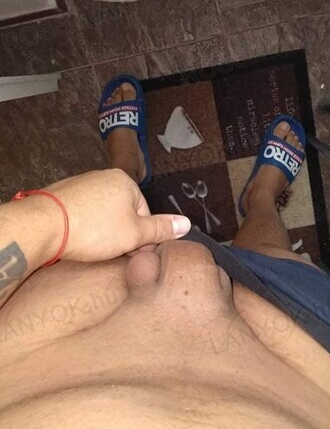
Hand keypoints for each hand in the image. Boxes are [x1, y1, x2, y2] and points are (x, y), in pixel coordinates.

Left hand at [45, 169, 190, 262]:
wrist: (43, 225)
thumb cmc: (92, 229)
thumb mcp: (134, 235)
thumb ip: (161, 229)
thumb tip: (186, 224)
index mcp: (125, 181)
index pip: (144, 213)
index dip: (140, 237)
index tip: (130, 251)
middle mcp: (104, 177)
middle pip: (123, 212)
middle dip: (120, 234)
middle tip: (111, 251)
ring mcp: (81, 184)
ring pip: (102, 213)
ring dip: (101, 231)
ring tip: (92, 246)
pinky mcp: (63, 195)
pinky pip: (82, 213)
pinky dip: (83, 226)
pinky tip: (77, 239)